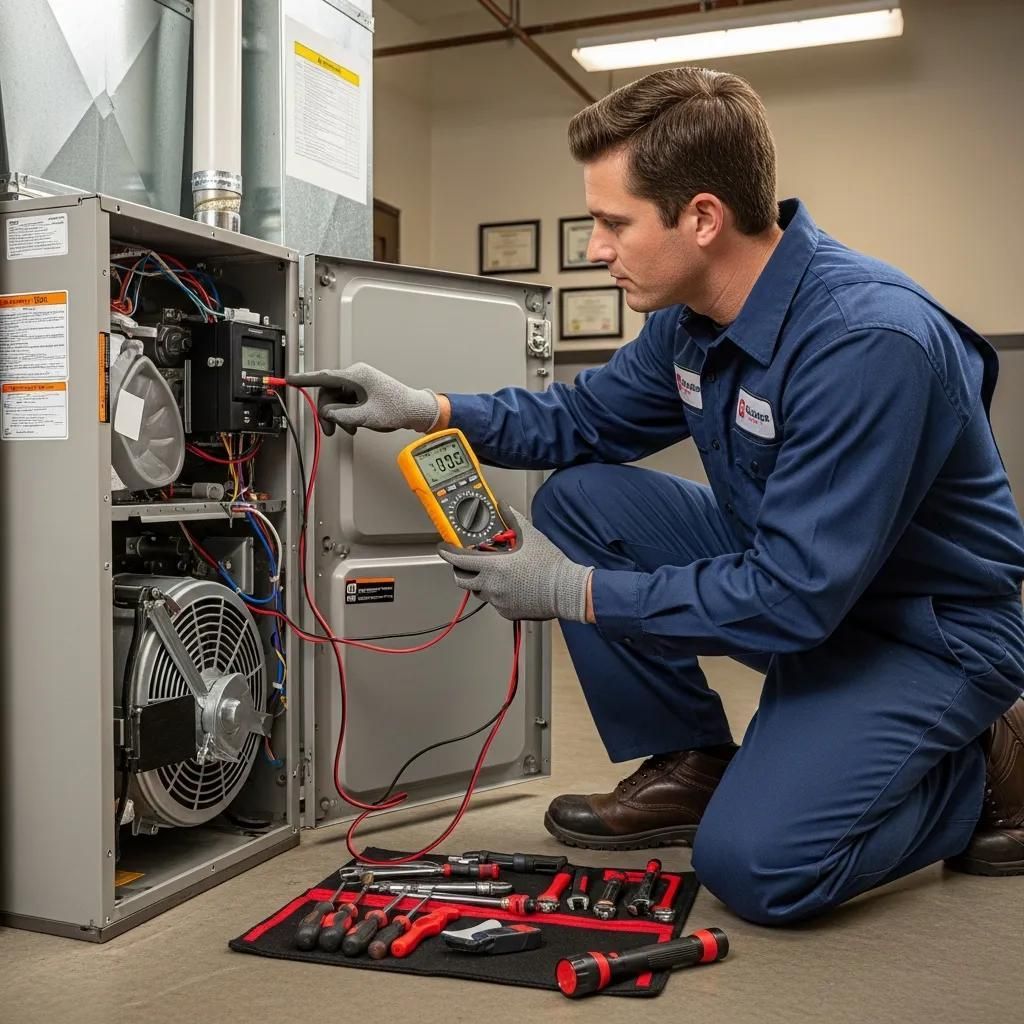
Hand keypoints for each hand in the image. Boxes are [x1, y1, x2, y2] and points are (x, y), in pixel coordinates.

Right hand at [287, 363, 439, 435]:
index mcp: (356, 376)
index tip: (290, 379)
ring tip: (349, 429)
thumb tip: (326, 414)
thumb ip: (343, 416)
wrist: (415, 410)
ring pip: (337, 399)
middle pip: (329, 393)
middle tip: (330, 430)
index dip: (305, 379)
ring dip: (339, 416)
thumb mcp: (366, 417)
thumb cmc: (397, 408)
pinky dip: (347, 414)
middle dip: (328, 412)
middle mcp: (356, 376)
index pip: (324, 377)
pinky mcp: (363, 390)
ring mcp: (360, 383)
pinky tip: (354, 424)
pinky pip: (346, 401)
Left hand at [437, 506, 592, 621]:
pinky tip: (509, 585)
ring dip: (479, 582)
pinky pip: (493, 603)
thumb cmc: (550, 566)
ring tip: (493, 573)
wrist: (566, 590)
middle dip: (460, 570)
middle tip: (466, 562)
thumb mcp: (530, 536)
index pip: (460, 560)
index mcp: (493, 567)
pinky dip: (495, 594)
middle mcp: (491, 586)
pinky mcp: (507, 612)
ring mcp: (498, 602)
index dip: (448, 553)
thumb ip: (512, 519)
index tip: (443, 548)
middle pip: (462, 580)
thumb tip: (503, 507)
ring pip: (478, 592)